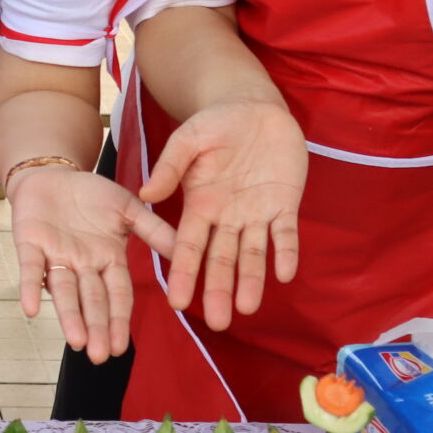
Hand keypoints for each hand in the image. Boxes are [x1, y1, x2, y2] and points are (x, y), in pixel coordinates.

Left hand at [10, 166, 176, 360]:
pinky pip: (30, 268)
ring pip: (64, 291)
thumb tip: (186, 253)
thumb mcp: (128, 209)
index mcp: (108, 260)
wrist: (52, 173)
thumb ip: (154, 231)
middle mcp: (83, 265)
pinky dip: (29, 287)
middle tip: (98, 357)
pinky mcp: (30, 243)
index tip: (121, 348)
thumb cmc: (91, 195)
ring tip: (76, 342)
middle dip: (96, 328)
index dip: (118, 320)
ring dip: (69, 317)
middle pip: (92, 300)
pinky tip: (30, 309)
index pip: (117, 295)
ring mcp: (56, 256)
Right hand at [137, 96, 305, 329]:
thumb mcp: (188, 139)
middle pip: (222, 259)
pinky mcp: (285, 204)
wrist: (253, 108)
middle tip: (220, 324)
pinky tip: (284, 274)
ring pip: (253, 254)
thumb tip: (146, 194)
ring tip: (247, 309)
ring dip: (251, 280)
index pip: (190, 246)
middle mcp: (227, 216)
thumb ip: (170, 166)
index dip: (186, 274)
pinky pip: (286, 233)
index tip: (179, 302)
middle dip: (220, 289)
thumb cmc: (216, 123)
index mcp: (200, 204)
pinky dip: (285, 252)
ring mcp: (257, 213)